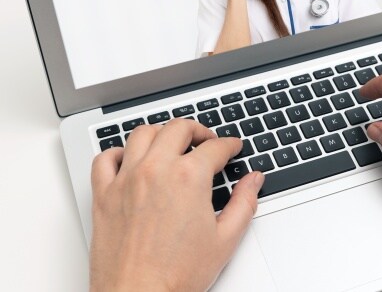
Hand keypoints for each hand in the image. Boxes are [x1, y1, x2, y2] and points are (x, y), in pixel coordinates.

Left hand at [89, 119, 263, 290]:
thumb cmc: (176, 276)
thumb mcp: (226, 239)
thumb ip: (244, 202)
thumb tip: (254, 181)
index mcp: (189, 177)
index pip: (215, 147)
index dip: (230, 145)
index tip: (232, 147)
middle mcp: (157, 169)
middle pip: (178, 128)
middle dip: (198, 130)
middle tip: (207, 140)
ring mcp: (127, 179)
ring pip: (142, 133)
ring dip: (161, 132)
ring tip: (171, 142)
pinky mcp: (104, 194)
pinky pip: (105, 159)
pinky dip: (118, 153)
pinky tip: (130, 159)